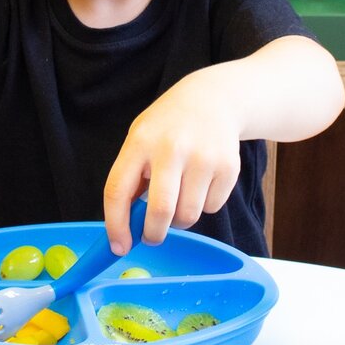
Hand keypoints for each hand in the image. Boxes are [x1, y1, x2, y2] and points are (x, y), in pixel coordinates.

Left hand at [102, 72, 240, 254]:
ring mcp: (203, 157)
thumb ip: (132, 177)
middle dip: (153, 234)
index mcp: (140, 142)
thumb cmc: (168, 126)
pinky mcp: (228, 167)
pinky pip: (211, 208)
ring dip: (180, 219)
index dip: (116, 225)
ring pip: (188, 215)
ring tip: (179, 197)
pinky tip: (201, 181)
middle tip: (152, 236)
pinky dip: (203, 205)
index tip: (118, 246)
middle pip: (161, 211)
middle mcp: (171, 148)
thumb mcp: (140, 138)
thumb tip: (127, 227)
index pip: (118, 191)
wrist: (213, 98)